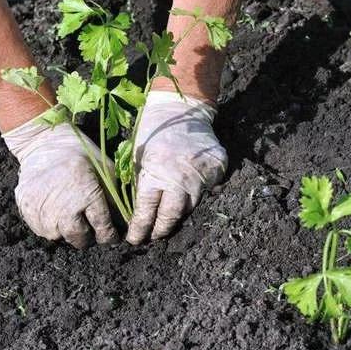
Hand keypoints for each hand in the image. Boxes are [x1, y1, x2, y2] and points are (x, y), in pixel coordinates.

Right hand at [2, 120, 117, 248]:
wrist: (44, 143)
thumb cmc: (81, 155)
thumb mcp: (106, 172)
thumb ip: (115, 198)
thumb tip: (125, 223)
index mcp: (87, 196)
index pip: (102, 229)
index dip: (109, 236)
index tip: (111, 236)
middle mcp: (64, 207)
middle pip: (79, 238)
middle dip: (88, 237)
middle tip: (90, 230)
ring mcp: (43, 209)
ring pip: (59, 236)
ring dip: (67, 232)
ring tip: (71, 218)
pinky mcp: (26, 208)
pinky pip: (41, 229)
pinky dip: (50, 226)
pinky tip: (56, 213)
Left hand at [126, 91, 226, 244]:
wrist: (182, 111)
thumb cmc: (154, 132)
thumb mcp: (139, 157)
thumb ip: (141, 183)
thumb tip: (138, 211)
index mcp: (155, 174)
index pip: (146, 211)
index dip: (139, 228)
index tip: (134, 238)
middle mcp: (180, 180)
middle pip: (171, 216)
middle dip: (160, 230)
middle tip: (152, 237)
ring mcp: (201, 177)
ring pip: (190, 207)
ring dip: (178, 215)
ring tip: (167, 222)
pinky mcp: (216, 171)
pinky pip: (207, 193)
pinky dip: (197, 197)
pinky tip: (187, 197)